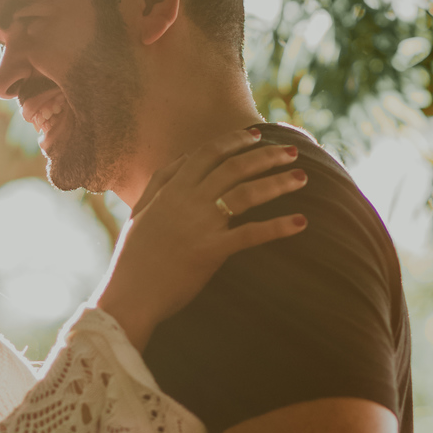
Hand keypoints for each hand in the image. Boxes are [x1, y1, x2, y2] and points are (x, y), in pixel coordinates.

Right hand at [96, 130, 307, 349]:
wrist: (129, 296)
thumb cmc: (133, 259)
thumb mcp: (141, 213)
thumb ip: (159, 183)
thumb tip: (182, 158)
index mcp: (171, 190)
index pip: (207, 154)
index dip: (234, 141)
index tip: (255, 136)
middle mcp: (187, 201)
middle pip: (234, 167)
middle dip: (265, 156)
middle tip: (290, 151)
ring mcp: (200, 225)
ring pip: (246, 193)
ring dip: (278, 182)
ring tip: (302, 177)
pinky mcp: (211, 251)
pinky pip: (250, 234)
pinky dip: (277, 227)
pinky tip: (300, 222)